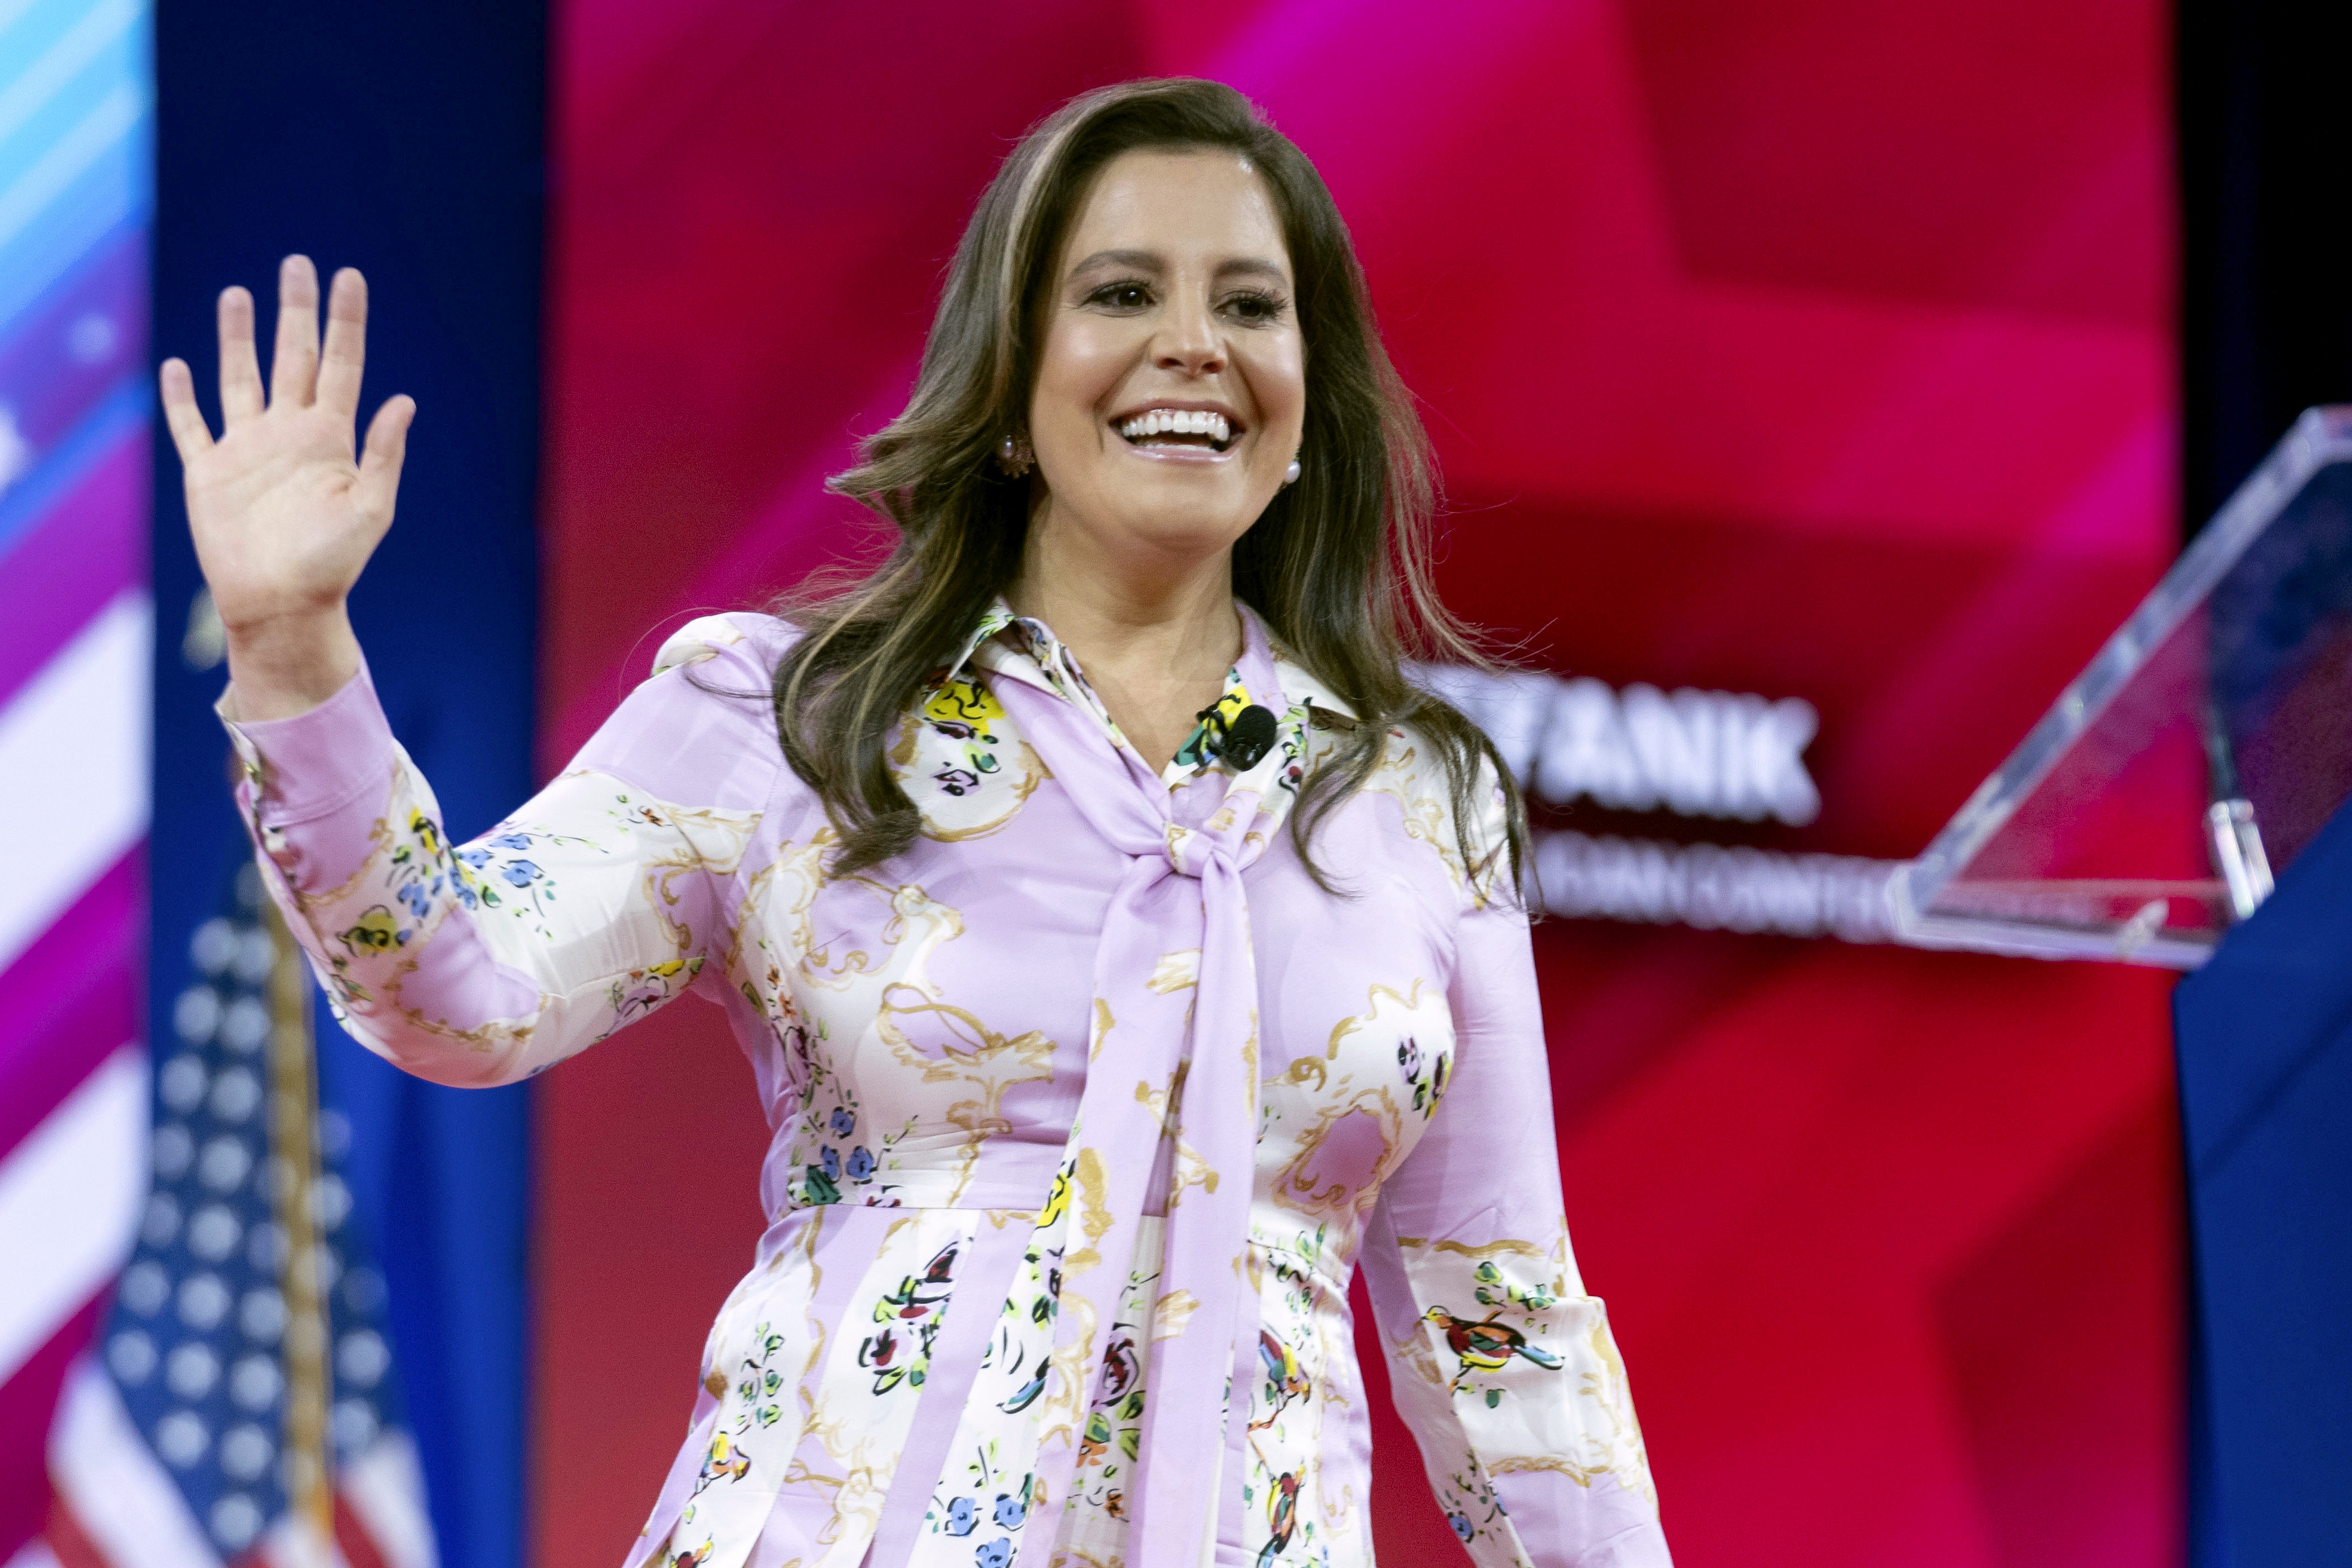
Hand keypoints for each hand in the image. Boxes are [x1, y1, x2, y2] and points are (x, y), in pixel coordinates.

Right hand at [160, 255, 414, 718]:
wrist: (281, 605)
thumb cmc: (332, 564)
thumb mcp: (370, 509)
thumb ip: (383, 455)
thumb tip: (403, 401)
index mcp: (331, 439)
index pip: (342, 364)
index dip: (346, 320)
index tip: (348, 277)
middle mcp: (290, 434)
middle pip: (294, 357)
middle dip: (295, 311)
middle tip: (298, 264)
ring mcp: (248, 450)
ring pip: (241, 378)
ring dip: (239, 337)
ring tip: (239, 294)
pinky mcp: (209, 472)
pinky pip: (193, 426)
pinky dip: (183, 398)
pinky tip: (179, 367)